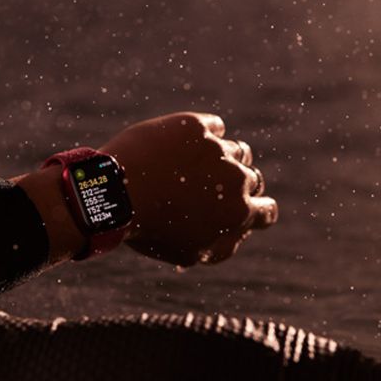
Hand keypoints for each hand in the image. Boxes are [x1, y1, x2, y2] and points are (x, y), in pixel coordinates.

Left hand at [99, 112, 277, 265]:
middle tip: (207, 189)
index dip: (259, 210)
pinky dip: (204, 136)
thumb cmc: (151, 229)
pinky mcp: (195, 126)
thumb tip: (243, 231)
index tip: (244, 208)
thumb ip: (226, 245)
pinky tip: (184, 148)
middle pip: (251, 178)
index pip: (268, 210)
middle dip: (235, 185)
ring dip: (223, 159)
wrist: (113, 194)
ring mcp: (217, 149)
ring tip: (194, 167)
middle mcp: (236, 177)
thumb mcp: (191, 254)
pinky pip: (214, 127)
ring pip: (236, 150)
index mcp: (240, 212)